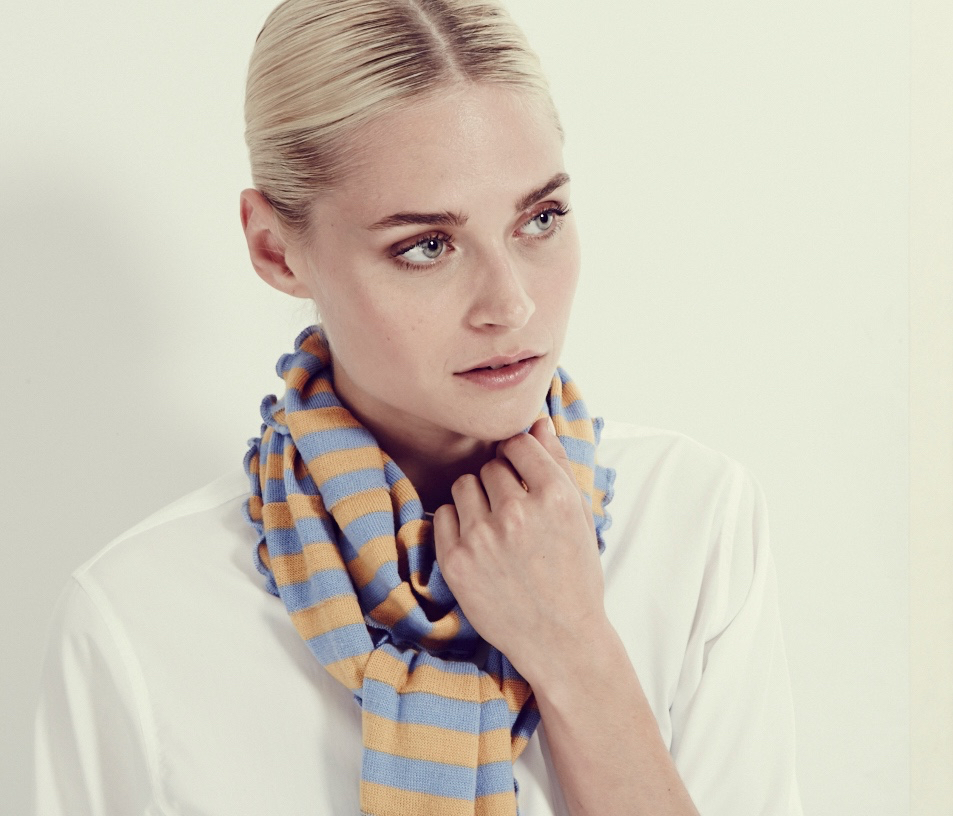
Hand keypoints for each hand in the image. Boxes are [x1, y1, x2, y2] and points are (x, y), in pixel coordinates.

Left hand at [433, 417, 606, 686]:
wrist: (561, 639)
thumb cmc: (575, 576)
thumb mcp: (579, 517)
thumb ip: (557, 465)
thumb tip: (538, 423)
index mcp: (555, 496)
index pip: (519, 443)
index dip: (518, 457)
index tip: (521, 476)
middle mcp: (517, 512)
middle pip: (490, 466)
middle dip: (499, 482)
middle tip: (513, 512)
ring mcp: (483, 537)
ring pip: (464, 486)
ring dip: (476, 499)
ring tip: (495, 528)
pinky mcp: (456, 560)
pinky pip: (444, 515)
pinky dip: (457, 524)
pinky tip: (478, 545)